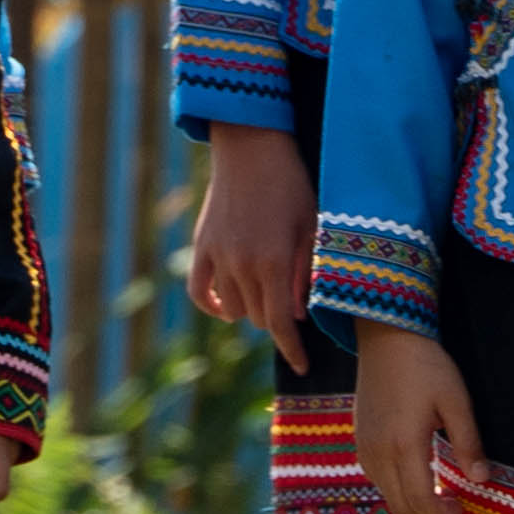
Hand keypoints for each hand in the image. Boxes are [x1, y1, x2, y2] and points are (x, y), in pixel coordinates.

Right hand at [189, 126, 317, 362]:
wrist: (252, 146)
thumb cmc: (293, 184)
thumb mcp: (312, 227)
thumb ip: (307, 274)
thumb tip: (299, 315)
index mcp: (274, 262)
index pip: (280, 325)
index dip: (293, 350)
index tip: (302, 366)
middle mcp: (241, 265)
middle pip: (258, 319)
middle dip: (278, 321)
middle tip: (294, 308)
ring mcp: (217, 256)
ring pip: (233, 309)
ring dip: (252, 310)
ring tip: (269, 296)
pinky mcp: (201, 246)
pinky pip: (200, 292)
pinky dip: (214, 305)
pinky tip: (229, 307)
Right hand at [354, 323, 482, 513]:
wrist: (386, 338)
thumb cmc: (426, 366)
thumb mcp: (456, 400)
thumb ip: (468, 442)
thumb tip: (481, 480)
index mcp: (405, 444)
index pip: (421, 500)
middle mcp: (379, 452)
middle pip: (402, 504)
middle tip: (457, 513)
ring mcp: (365, 446)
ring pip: (387, 494)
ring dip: (412, 505)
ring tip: (439, 499)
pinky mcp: (360, 439)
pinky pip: (376, 478)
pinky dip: (396, 489)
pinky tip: (416, 478)